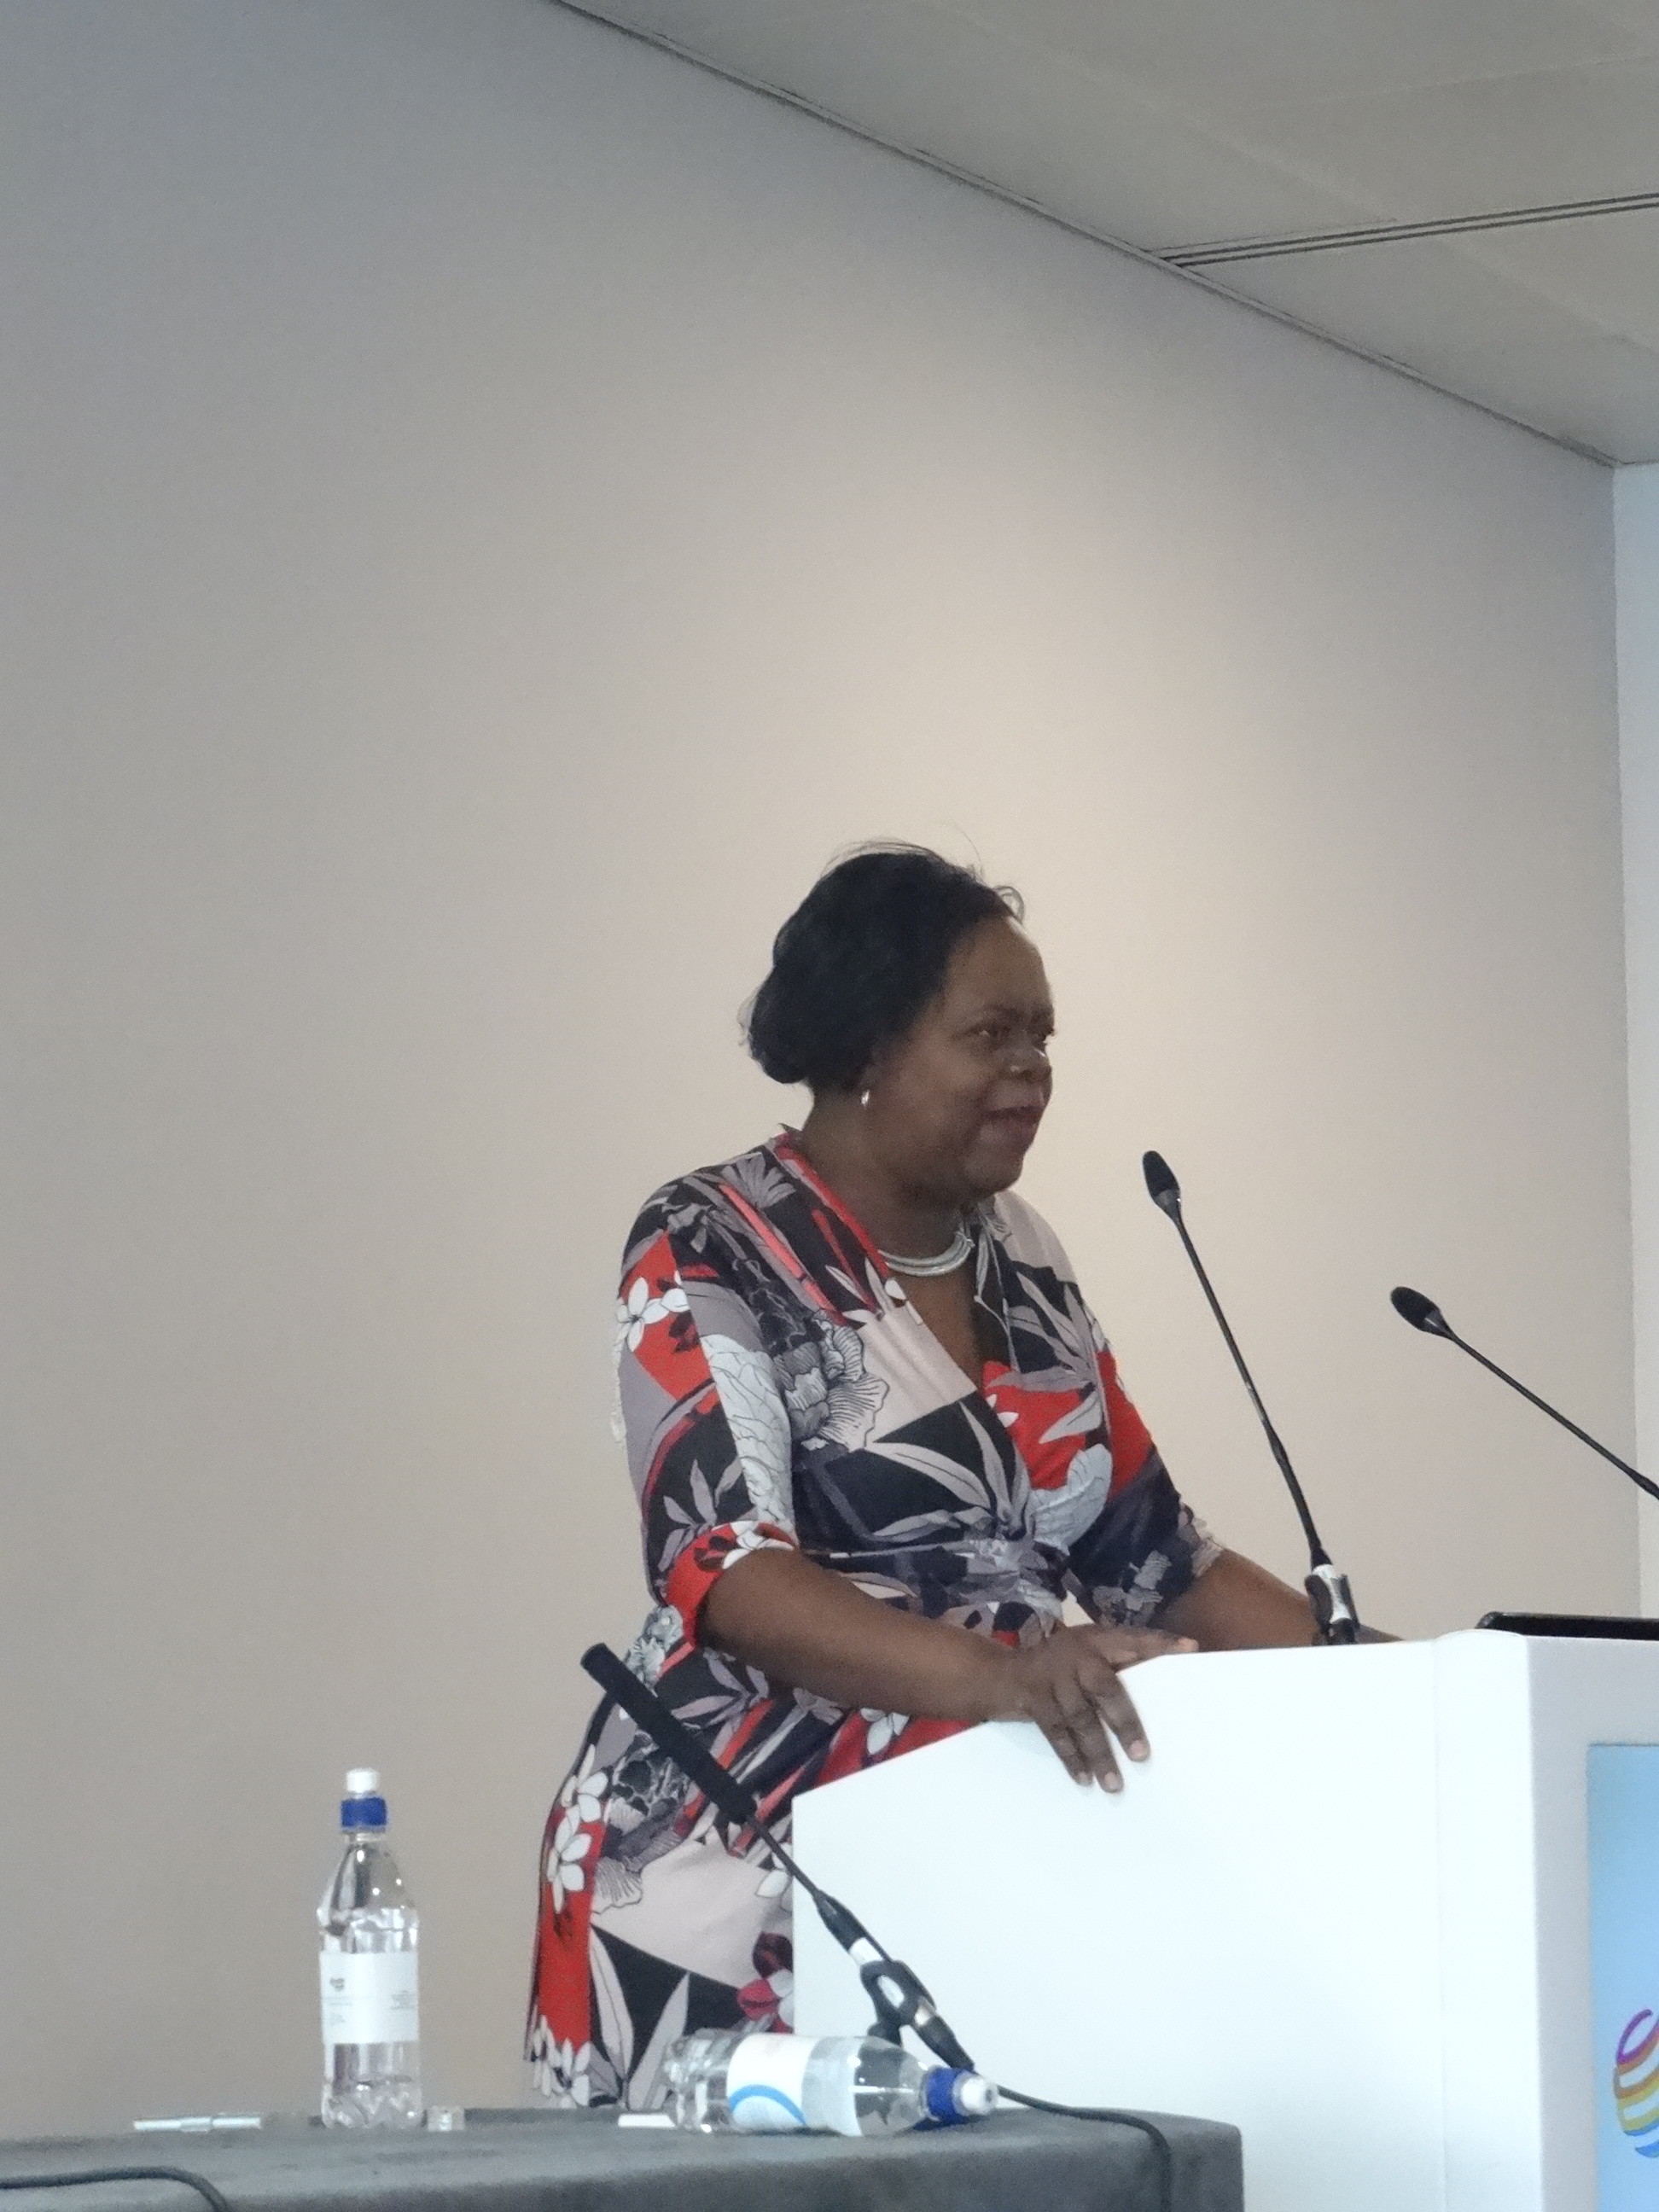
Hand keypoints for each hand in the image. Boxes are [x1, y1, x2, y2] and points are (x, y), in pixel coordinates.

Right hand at [989, 1623, 1196, 1790]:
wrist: (1001, 1675)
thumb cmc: (1059, 1668)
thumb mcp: (1086, 1655)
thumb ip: (1118, 1664)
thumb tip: (1170, 1674)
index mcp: (1095, 1640)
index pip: (1133, 1641)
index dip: (1159, 1645)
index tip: (1189, 1651)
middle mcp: (1075, 1655)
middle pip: (1105, 1688)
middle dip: (1125, 1722)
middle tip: (1142, 1755)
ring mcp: (1051, 1678)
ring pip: (1080, 1719)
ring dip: (1098, 1753)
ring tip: (1115, 1783)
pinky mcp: (1033, 1701)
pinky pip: (1056, 1734)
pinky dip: (1071, 1758)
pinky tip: (1085, 1780)